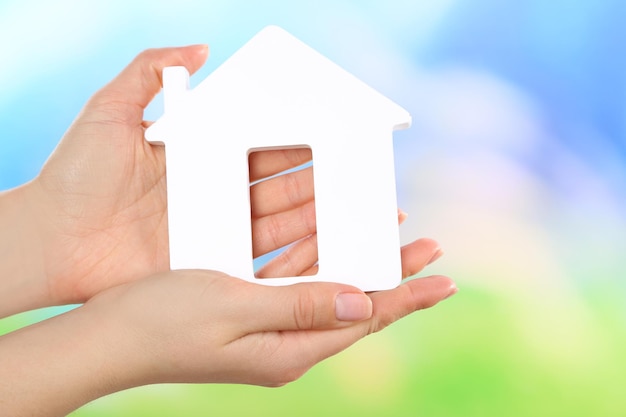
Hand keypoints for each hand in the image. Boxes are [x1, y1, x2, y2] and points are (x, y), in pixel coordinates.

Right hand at [0, 237, 453, 415]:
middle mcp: (285, 345)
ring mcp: (266, 330)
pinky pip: (294, 284)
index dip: (407, 298)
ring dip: (357, 264)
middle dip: (394, 277)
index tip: (444, 279)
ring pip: (328, 291)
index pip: (365, 320)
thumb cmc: (164, 320)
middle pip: (355, 306)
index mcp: (289, 349)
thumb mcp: (238, 307)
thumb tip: (366, 306)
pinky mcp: (247, 313)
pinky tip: (328, 242)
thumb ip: (304, 304)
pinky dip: (317, 262)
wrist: (108, 337)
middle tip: (430, 249)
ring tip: (390, 238)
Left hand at [8, 47, 341, 307]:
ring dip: (314, 211)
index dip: (294, 138)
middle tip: (355, 171)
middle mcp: (214, 190)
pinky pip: (259, 255)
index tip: (329, 132)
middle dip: (318, 175)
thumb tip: (200, 48)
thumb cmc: (75, 175)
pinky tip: (322, 241)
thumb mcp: (108, 111)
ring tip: (351, 206)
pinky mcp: (209, 261)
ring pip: (277, 216)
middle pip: (277, 180)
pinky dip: (291, 249)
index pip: (258, 142)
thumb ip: (147, 72)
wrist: (50, 242)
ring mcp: (214, 228)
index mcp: (200, 155)